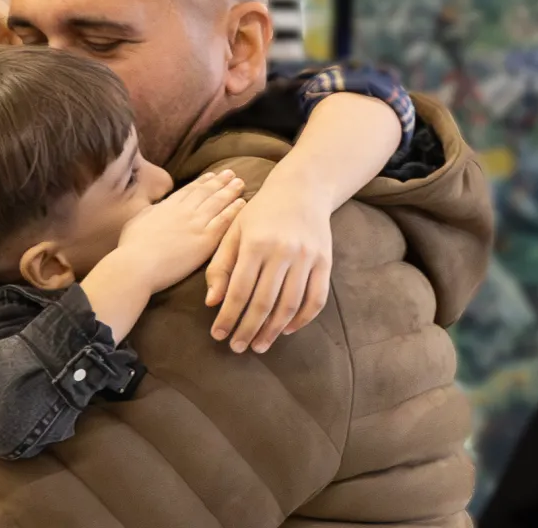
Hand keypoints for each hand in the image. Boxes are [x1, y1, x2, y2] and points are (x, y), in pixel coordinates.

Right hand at [117, 170, 245, 291]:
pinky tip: (242, 203)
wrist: (137, 264)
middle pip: (205, 192)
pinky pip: (223, 221)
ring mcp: (195, 224)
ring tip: (240, 183)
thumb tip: (154, 209)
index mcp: (166, 207)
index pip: (188, 191)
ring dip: (230, 191)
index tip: (211, 175)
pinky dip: (233, 210)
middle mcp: (183, 211)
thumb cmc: (131, 248)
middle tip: (231, 173)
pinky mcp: (205, 240)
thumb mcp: (136, 222)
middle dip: (219, 181)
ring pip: (217, 202)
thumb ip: (149, 213)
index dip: (201, 182)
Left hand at [205, 183, 331, 353]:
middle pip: (264, 302)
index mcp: (256, 243)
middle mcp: (283, 251)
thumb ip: (220, 266)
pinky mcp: (325, 262)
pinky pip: (315, 299)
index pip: (239, 290)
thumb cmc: (259, 213)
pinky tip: (286, 330)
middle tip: (237, 348)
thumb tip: (212, 303)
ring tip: (259, 345)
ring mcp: (307, 258)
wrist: (301, 190)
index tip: (218, 335)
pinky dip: (302, 319)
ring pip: (290, 305)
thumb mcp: (234, 232)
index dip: (228, 316)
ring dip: (273, 330)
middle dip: (248, 329)